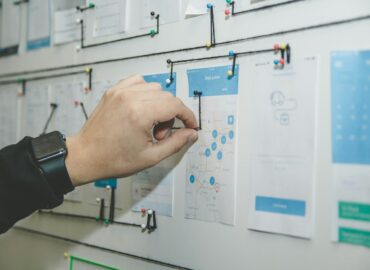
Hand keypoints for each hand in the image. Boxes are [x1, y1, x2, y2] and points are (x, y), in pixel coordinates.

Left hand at [65, 75, 197, 186]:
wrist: (85, 156)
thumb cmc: (113, 159)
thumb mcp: (150, 157)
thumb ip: (175, 143)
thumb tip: (191, 133)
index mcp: (140, 114)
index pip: (175, 105)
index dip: (187, 116)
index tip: (190, 125)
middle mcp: (130, 98)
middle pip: (167, 97)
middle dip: (171, 115)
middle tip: (160, 135)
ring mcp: (120, 92)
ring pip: (155, 88)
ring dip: (159, 104)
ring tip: (149, 124)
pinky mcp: (113, 91)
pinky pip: (138, 82)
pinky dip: (146, 93)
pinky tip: (142, 109)